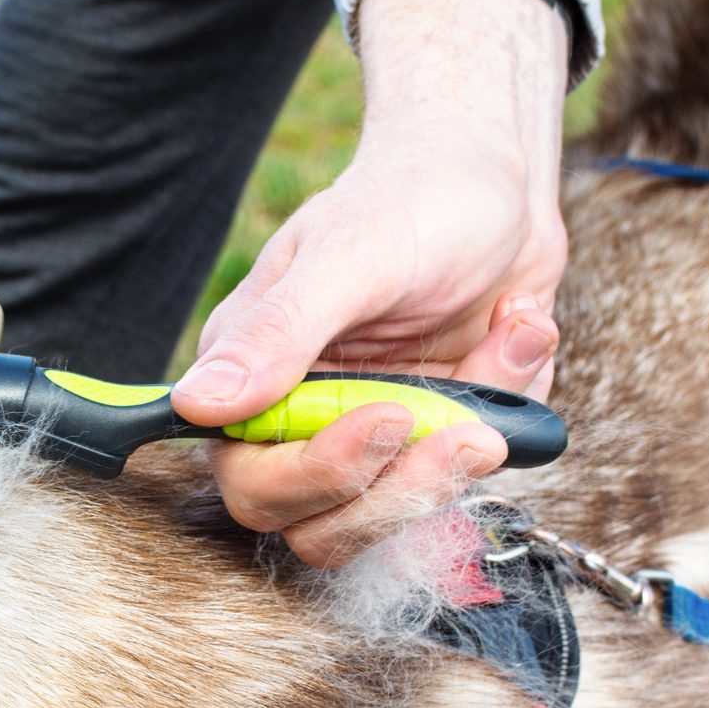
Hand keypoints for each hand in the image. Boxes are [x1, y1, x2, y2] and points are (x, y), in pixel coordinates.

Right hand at [172, 0, 570, 566]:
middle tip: (468, 430)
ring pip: (395, 516)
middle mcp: (304, 422)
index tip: (388, 417)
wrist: (497, 180)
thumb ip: (276, 333)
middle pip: (321, 527)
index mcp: (255, 379)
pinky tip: (514, 328)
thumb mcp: (348, 255)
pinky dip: (512, 404)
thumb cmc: (410, 197)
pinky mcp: (436, 443)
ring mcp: (374, 440)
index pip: (254, 480)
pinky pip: (472, 473)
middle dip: (400, 485)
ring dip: (464, 450)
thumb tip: (195, 403)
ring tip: (508, 341)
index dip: (318, 473)